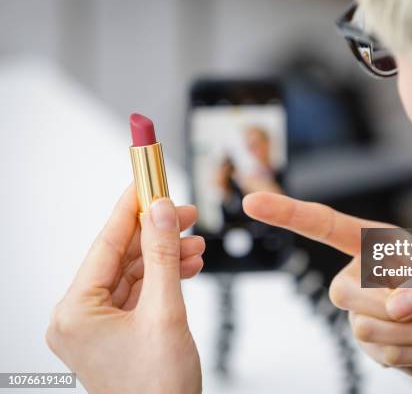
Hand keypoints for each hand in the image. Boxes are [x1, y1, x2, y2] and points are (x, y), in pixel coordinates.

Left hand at [46, 185, 204, 393]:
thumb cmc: (159, 389)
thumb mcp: (166, 312)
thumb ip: (164, 257)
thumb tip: (160, 212)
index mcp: (75, 313)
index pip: (105, 244)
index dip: (129, 208)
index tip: (145, 180)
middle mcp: (78, 318)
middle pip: (119, 257)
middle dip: (156, 234)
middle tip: (182, 211)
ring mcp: (96, 326)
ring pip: (132, 273)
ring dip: (165, 256)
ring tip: (194, 244)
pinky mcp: (115, 331)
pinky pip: (138, 291)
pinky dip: (163, 277)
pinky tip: (187, 266)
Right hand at [243, 192, 411, 392]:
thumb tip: (394, 309)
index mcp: (373, 245)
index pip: (324, 226)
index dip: (287, 214)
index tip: (252, 202)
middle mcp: (359, 277)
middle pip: (342, 292)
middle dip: (390, 303)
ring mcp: (361, 313)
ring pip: (365, 326)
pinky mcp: (371, 345)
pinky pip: (381, 352)